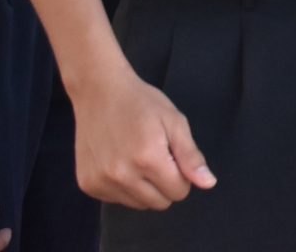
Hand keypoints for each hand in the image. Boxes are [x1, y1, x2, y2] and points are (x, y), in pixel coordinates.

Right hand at [70, 64, 215, 208]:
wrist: (98, 91)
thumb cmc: (141, 102)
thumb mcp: (174, 122)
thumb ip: (191, 156)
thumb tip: (208, 184)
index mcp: (148, 158)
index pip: (179, 192)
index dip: (181, 175)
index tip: (172, 156)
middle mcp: (122, 175)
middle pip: (159, 203)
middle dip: (164, 184)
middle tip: (156, 157)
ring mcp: (101, 181)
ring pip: (139, 204)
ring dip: (144, 188)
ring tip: (136, 158)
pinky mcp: (87, 184)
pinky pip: (117, 200)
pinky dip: (123, 187)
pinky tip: (119, 161)